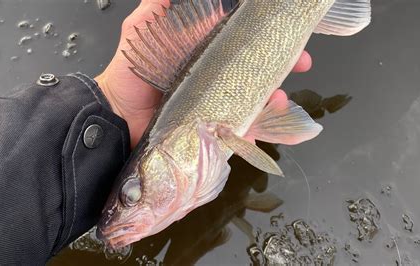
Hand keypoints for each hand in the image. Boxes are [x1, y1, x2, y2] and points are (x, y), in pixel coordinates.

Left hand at [95, 0, 312, 147]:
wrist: (118, 114)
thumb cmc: (130, 72)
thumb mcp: (141, 29)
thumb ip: (158, 6)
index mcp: (206, 52)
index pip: (244, 41)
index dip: (268, 37)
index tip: (289, 35)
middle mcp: (216, 77)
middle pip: (257, 70)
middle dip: (283, 66)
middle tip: (301, 63)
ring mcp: (216, 103)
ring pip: (254, 100)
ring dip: (273, 100)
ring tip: (278, 100)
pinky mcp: (212, 128)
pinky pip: (239, 130)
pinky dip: (253, 131)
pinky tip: (257, 131)